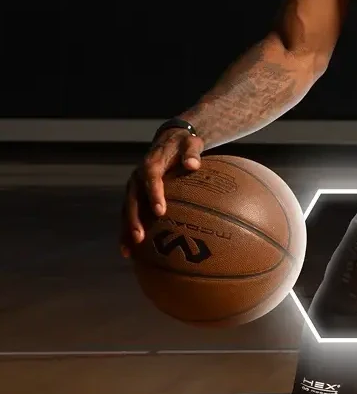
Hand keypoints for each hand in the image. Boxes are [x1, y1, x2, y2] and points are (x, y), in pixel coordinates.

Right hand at [119, 127, 203, 256]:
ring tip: (129, 251)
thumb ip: (192, 152)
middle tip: (140, 238)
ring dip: (126, 230)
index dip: (154, 194)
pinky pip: (129, 215)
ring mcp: (134, 188)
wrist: (169, 140)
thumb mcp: (191, 143)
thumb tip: (193, 164)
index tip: (160, 211)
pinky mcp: (135, 196)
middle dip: (134, 219)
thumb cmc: (184, 144)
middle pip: (133, 199)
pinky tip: (130, 253)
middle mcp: (137, 177)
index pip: (151, 179)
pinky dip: (126, 232)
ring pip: (127, 210)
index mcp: (151, 164)